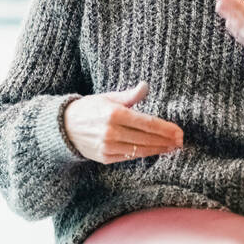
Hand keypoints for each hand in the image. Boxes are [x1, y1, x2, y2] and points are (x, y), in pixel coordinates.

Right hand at [62, 81, 183, 163]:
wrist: (63, 126)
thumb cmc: (89, 108)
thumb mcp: (107, 97)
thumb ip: (129, 95)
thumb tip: (145, 86)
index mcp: (114, 113)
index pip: (147, 122)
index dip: (165, 128)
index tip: (178, 131)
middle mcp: (111, 131)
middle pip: (146, 138)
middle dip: (166, 140)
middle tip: (180, 141)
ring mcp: (108, 146)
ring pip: (140, 150)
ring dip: (158, 149)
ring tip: (171, 148)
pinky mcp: (105, 158)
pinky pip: (129, 157)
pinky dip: (143, 154)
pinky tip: (154, 151)